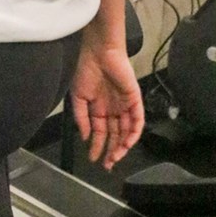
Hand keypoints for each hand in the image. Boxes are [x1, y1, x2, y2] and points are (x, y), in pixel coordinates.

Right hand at [69, 41, 144, 169]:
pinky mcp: (135, 100)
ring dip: (122, 146)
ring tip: (115, 157)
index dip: (97, 146)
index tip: (93, 158)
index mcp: (98, 107)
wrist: (98, 52)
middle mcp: (112, 108)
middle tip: (107, 165)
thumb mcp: (78, 97)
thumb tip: (85, 137)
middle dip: (111, 151)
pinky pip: (137, 120)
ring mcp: (124, 105)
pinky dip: (133, 133)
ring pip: (126, 131)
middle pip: (115, 135)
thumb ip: (81, 118)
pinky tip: (127, 143)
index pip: (101, 132)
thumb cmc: (85, 69)